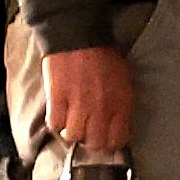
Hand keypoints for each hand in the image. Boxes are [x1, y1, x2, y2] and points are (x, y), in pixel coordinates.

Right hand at [41, 41, 136, 156]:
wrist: (79, 36)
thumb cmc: (103, 56)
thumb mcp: (124, 79)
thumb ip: (122, 104)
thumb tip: (118, 126)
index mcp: (120, 102)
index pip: (118, 139)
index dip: (110, 143)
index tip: (105, 138)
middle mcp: (101, 108)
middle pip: (95, 143)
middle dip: (90, 141)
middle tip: (86, 132)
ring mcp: (78, 104)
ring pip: (73, 136)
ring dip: (71, 132)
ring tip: (70, 123)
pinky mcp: (57, 98)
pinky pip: (55, 123)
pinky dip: (56, 122)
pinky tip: (59, 113)